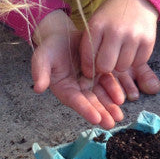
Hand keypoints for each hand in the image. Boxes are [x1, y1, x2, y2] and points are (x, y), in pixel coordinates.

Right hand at [31, 9, 124, 128]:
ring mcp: (90, 81)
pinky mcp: (99, 72)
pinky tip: (121, 98)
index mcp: (64, 88)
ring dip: (110, 106)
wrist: (62, 35)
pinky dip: (115, 91)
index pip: (75, 101)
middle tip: (111, 123)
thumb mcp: (42, 57)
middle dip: (101, 113)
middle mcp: (77, 88)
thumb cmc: (50, 47)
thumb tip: (38, 88)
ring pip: (101, 95)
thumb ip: (40, 72)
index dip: (85, 110)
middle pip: (90, 102)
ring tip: (119, 116)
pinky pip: (108, 83)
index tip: (96, 119)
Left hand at [79, 0, 159, 96]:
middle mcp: (116, 31)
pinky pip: (138, 63)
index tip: (89, 71)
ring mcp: (133, 36)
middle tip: (107, 61)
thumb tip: (90, 71)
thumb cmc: (113, 14)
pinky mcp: (148, 41)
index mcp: (98, 25)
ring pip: (122, 67)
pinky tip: (132, 49)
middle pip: (106, 66)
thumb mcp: (97, 21)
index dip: (88, 68)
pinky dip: (134, 60)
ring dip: (121, 63)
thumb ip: (92, 43)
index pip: (88, 56)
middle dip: (105, 67)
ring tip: (121, 52)